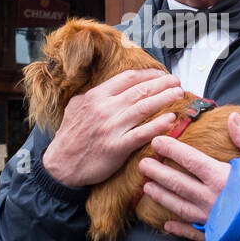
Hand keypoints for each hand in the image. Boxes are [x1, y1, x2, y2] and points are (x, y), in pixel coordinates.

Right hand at [41, 69, 185, 187]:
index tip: (161, 74)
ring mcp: (111, 127)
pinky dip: (158, 125)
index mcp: (96, 96)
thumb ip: (95, 95)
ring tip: (179, 94)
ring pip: (144, 108)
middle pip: (140, 90)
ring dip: (165, 98)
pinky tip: (170, 119)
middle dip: (162, 83)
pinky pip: (142, 133)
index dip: (148, 74)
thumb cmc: (70, 136)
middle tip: (177, 81)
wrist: (60, 165)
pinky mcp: (117, 147)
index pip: (128, 78)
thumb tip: (112, 87)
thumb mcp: (76, 107)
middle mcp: (105, 109)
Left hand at [140, 112, 239, 240]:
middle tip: (142, 165)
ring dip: (161, 197)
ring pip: (179, 206)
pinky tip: (167, 226)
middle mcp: (212, 198)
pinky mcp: (219, 235)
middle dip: (158, 173)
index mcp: (222, 177)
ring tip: (147, 189)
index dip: (172, 150)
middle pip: (177, 183)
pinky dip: (178, 229)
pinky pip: (193, 232)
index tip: (157, 142)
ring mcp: (213, 219)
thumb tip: (231, 118)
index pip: (189, 160)